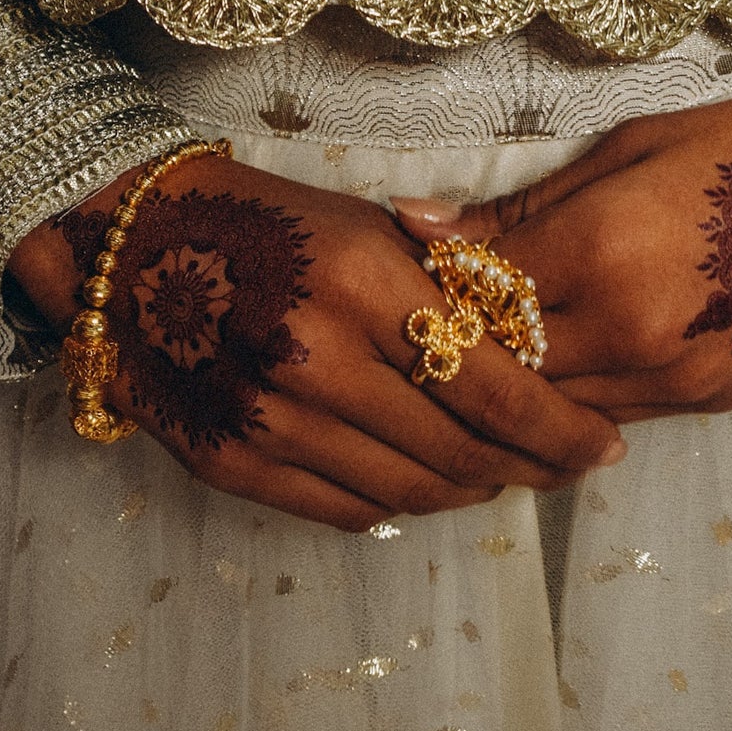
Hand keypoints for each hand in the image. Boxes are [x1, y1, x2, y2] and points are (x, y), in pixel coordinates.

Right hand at [8, 153, 623, 530]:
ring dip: (472, 490)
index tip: (602, 445)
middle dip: (532, 466)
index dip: (561, 430)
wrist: (129, 249)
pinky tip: (429, 483)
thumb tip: (534, 355)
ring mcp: (270, 421)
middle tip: (567, 463)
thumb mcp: (365, 227)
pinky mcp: (235, 464)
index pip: (493, 386)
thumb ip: (446, 288)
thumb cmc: (267, 221)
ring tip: (505, 473)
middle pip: (461, 450)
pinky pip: (347, 509)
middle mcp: (316, 360)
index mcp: (361, 284)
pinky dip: (402, 504)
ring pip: (410, 491)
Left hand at [393, 69, 731, 421]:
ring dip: (512, 379)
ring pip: (552, 406)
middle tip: (432, 313)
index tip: (407, 268)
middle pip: (503, 366)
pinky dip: (573, 391)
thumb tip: (417, 226)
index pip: (475, 296)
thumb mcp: (626, 149)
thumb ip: (519, 207)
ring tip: (484, 339)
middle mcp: (633, 329)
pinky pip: (611, 411)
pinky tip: (558, 357)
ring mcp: (675, 375)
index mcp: (603, 250)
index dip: (432, 285)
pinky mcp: (709, 399)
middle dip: (459, 343)